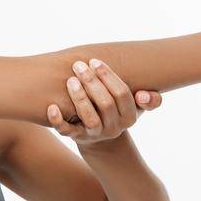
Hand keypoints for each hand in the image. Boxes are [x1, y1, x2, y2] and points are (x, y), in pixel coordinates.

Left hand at [47, 58, 162, 146]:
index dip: (109, 77)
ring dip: (79, 97)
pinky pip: (66, 131)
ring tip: (70, 80)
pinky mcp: (77, 138)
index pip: (122, 94)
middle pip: (105, 104)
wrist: (100, 138)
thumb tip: (144, 95)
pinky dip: (58, 120)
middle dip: (92, 83)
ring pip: (89, 117)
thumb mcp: (136, 107)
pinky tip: (51, 107)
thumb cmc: (116, 112)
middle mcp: (114, 127)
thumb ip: (149, 100)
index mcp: (130, 116)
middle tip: (79, 65)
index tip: (94, 61)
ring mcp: (95, 134)